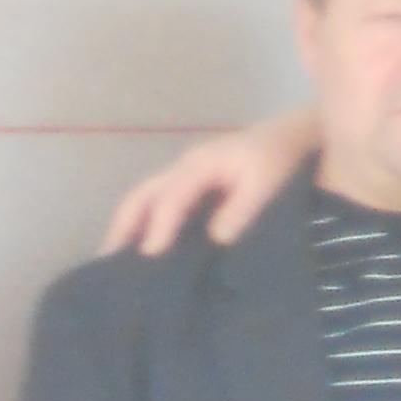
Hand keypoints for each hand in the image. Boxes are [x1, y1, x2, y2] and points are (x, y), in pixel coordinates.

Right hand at [101, 114, 311, 256]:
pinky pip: (160, 204)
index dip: (159, 228)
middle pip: (141, 197)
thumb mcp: (266, 184)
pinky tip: (143, 251)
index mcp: (199, 166)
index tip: (149, 257)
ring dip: (127, 227)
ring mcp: (186, 175)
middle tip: (106, 264)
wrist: (294, 136)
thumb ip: (241, 210)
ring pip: (145, 200)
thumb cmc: (280, 160)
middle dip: (122, 228)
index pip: (170, 199)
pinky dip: (144, 225)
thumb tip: (215, 239)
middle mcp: (184, 168)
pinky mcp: (194, 185)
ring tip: (114, 262)